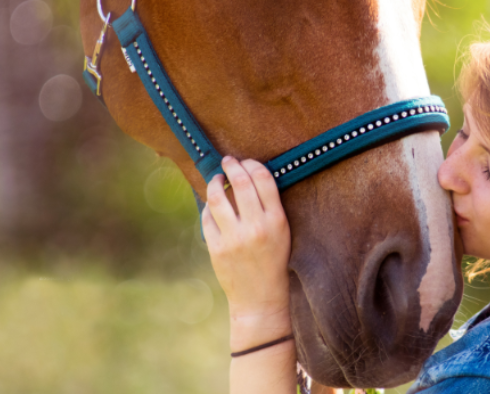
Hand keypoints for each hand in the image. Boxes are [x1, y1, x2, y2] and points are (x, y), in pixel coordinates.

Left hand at [203, 156, 291, 350]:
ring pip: (218, 197)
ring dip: (215, 182)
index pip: (263, 179)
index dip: (252, 164)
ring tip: (215, 179)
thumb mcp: (282, 233)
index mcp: (276, 221)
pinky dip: (208, 207)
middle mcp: (256, 227)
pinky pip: (207, 218)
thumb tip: (249, 177)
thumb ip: (269, 207)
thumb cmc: (274, 261)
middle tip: (228, 160)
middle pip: (241, 183)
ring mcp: (234, 238)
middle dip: (232, 166)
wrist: (261, 298)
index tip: (246, 161)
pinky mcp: (217, 248)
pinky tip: (212, 205)